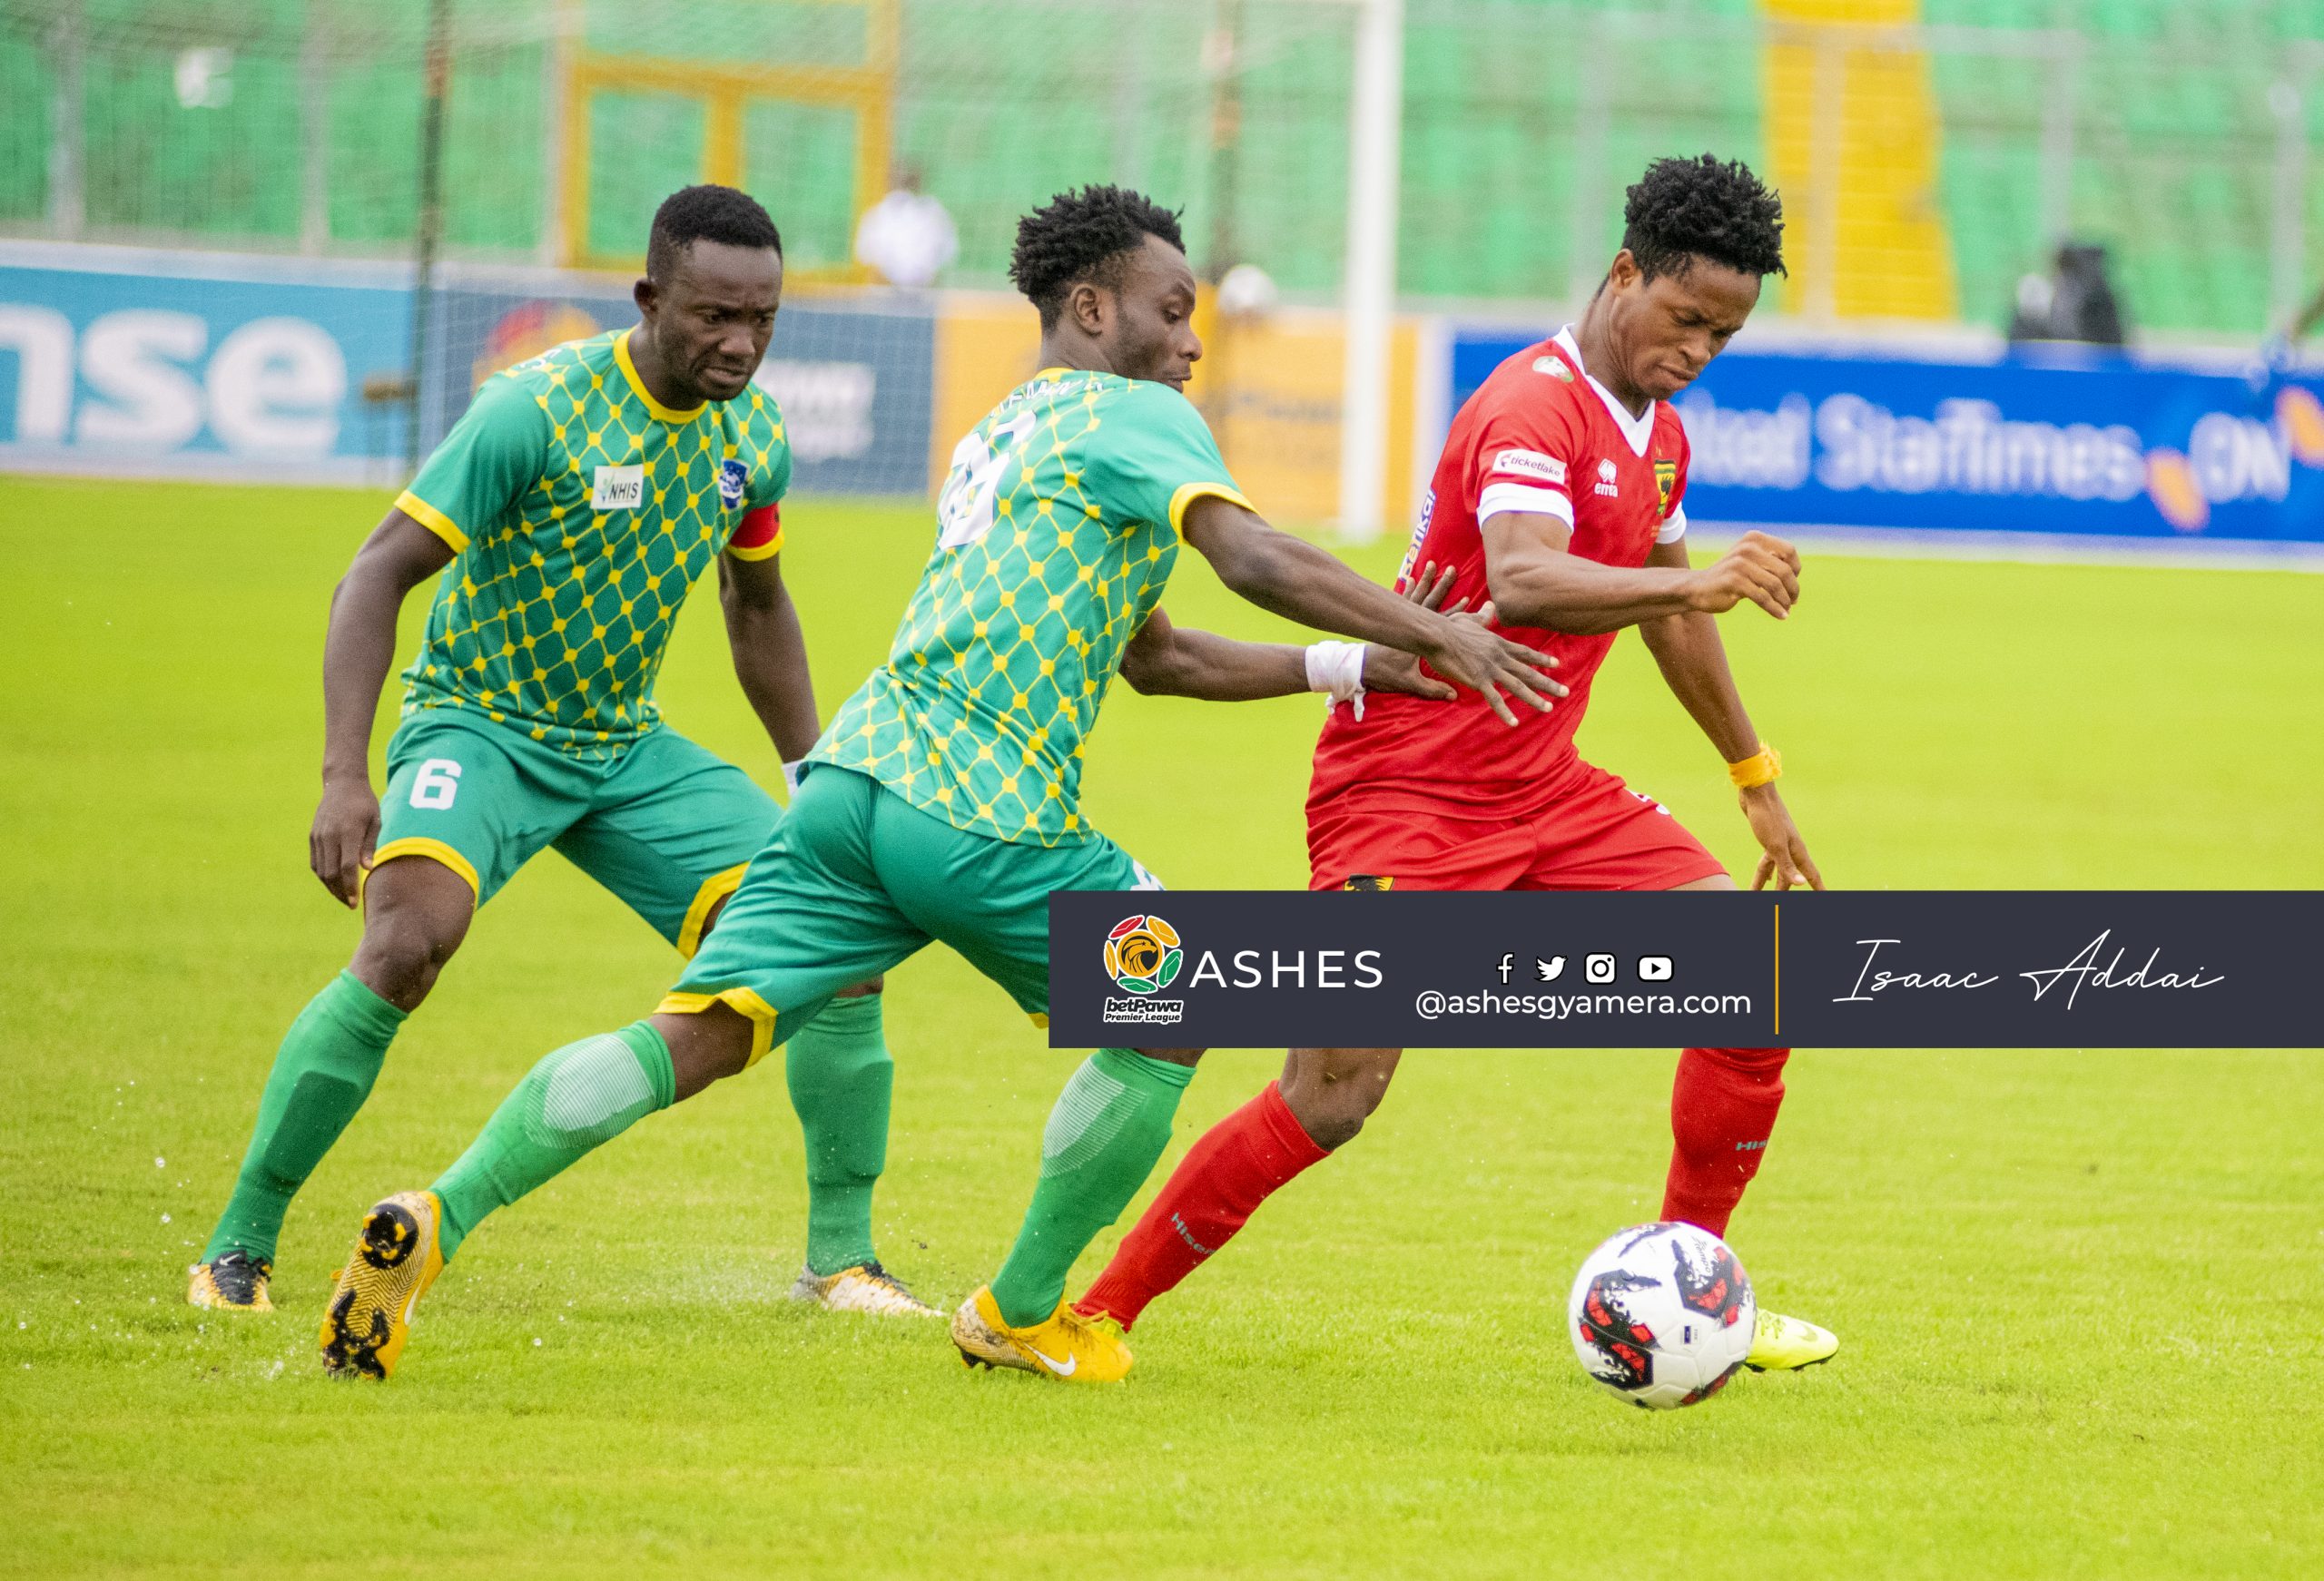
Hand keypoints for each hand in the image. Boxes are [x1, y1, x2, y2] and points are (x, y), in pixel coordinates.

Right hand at [310, 773, 379, 908]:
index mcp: (347, 832)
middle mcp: (329, 835)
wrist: (341, 784)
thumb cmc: (364, 803)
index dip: (350, 886)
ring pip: (321, 870)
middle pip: (331, 872)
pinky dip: (322, 875)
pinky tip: (333, 882)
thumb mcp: (375, 821)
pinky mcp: (313, 836)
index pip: (346, 866)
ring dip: (330, 886)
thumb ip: (370, 845)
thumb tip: (367, 869)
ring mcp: (318, 836)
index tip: (354, 901)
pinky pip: (315, 862)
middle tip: (350, 904)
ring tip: (343, 896)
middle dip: (340, 892)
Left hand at [1359, 562, 1464, 700]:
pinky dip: (1407, 589)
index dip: (1457, 611)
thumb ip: (1432, 690)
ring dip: (1424, 581)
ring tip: (1431, 564)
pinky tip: (1410, 579)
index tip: (1468, 598)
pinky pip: (1401, 600)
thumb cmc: (1384, 675)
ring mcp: (1399, 620)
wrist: (1358, 669)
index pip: (1442, 622)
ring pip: (1415, 596)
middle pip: (1429, 601)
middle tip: (1452, 569)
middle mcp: (1409, 624)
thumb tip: (1453, 694)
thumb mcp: (1410, 683)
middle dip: (1442, 585)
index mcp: (1418, 639)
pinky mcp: (1389, 620)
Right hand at [1419, 605, 1565, 725]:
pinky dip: (1505, 711)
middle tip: (1565, 692)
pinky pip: (1494, 699)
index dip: (1541, 659)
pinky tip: (1514, 722)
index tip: (1556, 665)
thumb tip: (1490, 606)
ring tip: (1549, 708)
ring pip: (1517, 686)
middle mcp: (1499, 656)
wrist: (1437, 636)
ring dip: (1534, 698)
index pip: (1525, 652)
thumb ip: (1483, 616)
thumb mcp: (1469, 619)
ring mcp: (1490, 669)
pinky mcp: (1478, 680)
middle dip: (1548, 683)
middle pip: (1528, 671)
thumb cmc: (1449, 627)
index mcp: (1498, 643)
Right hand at [1686, 531, 1800, 619]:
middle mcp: (1748, 548)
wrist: (1697, 588)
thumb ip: (1769, 562)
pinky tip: (1780, 616)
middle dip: (1793, 588)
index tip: (1792, 583)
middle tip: (1793, 601)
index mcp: (1754, 539)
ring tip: (1787, 610)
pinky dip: (1774, 609)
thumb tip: (1795, 574)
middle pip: (1784, 570)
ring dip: (1785, 600)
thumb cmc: (1729, 577)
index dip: (1796, 568)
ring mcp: (1740, 564)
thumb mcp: (1750, 563)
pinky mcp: (1734, 582)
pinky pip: (1762, 597)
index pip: (1789, 551)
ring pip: (1775, 585)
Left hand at [1740, 783, 1822, 890]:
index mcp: (1797, 851)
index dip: (1819, 888)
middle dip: (1786, 891)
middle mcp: (1791, 849)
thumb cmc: (1767, 818)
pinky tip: (1765, 880)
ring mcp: (1780, 844)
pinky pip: (1768, 862)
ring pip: (1776, 870)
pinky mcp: (1768, 840)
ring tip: (1759, 896)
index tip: (1826, 898)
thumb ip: (1786, 866)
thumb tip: (1800, 883)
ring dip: (1768, 884)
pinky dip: (1766, 873)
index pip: (1811, 875)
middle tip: (1780, 905)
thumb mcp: (1775, 845)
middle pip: (1791, 877)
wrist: (1756, 793)